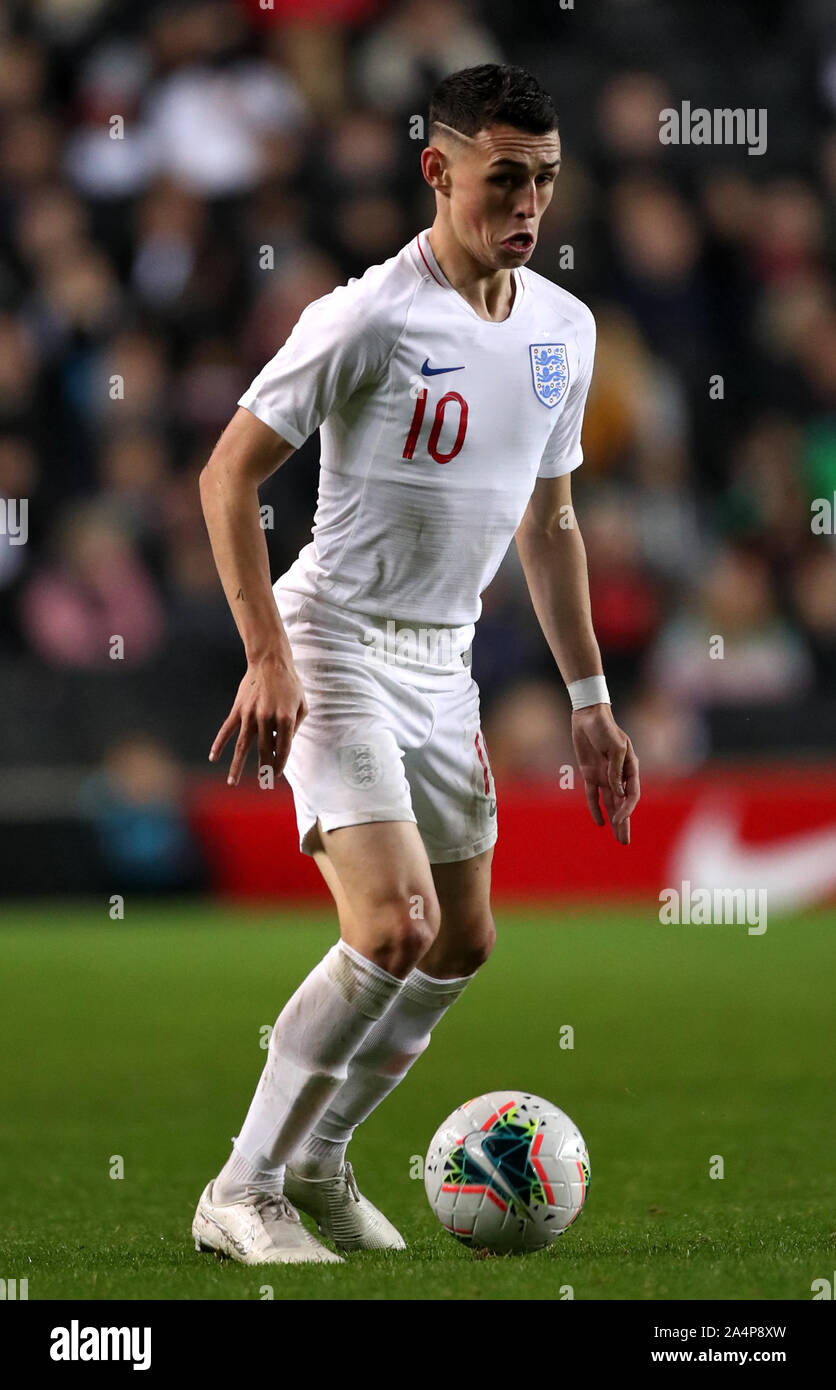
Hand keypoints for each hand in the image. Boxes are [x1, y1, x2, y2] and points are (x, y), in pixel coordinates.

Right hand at [209, 654, 307, 786]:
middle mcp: (266, 718)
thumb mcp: (301, 705)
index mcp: (285, 718)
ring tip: (232, 782)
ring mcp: (250, 714)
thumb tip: (283, 746)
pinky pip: (227, 729)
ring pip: (242, 746)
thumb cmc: (290, 684)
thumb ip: (294, 727)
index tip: (276, 775)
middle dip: (263, 769)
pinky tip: (213, 757)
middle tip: (262, 783)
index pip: (282, 749)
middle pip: (263, 750)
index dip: (280, 764)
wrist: (270, 662)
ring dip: (237, 766)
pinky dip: (219, 744)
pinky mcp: (238, 709)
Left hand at [571, 704, 639, 845]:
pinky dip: (596, 808)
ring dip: (614, 820)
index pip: (632, 794)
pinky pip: (593, 795)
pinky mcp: (590, 773)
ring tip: (619, 837)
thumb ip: (616, 770)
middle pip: (623, 804)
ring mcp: (605, 776)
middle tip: (625, 842)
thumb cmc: (606, 727)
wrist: (588, 716)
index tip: (619, 818)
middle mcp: (619, 775)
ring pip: (610, 803)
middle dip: (624, 824)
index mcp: (630, 768)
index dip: (627, 809)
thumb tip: (616, 791)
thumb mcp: (615, 746)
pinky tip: (600, 822)